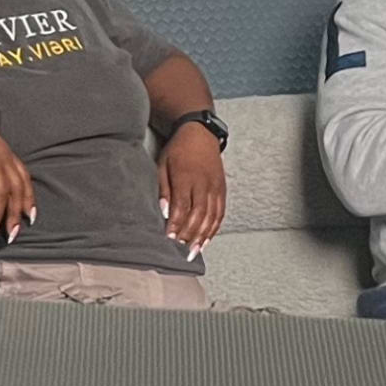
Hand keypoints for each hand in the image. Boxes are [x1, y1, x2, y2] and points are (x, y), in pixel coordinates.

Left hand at [156, 121, 227, 251]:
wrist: (200, 134)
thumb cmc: (177, 150)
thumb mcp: (163, 165)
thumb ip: (163, 189)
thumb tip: (163, 212)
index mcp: (186, 177)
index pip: (182, 206)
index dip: (176, 224)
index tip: (169, 239)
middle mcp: (204, 183)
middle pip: (198, 215)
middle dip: (189, 235)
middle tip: (181, 252)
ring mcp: (215, 187)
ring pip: (211, 216)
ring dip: (203, 236)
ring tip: (194, 252)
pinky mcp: (222, 190)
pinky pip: (220, 213)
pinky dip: (214, 228)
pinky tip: (206, 240)